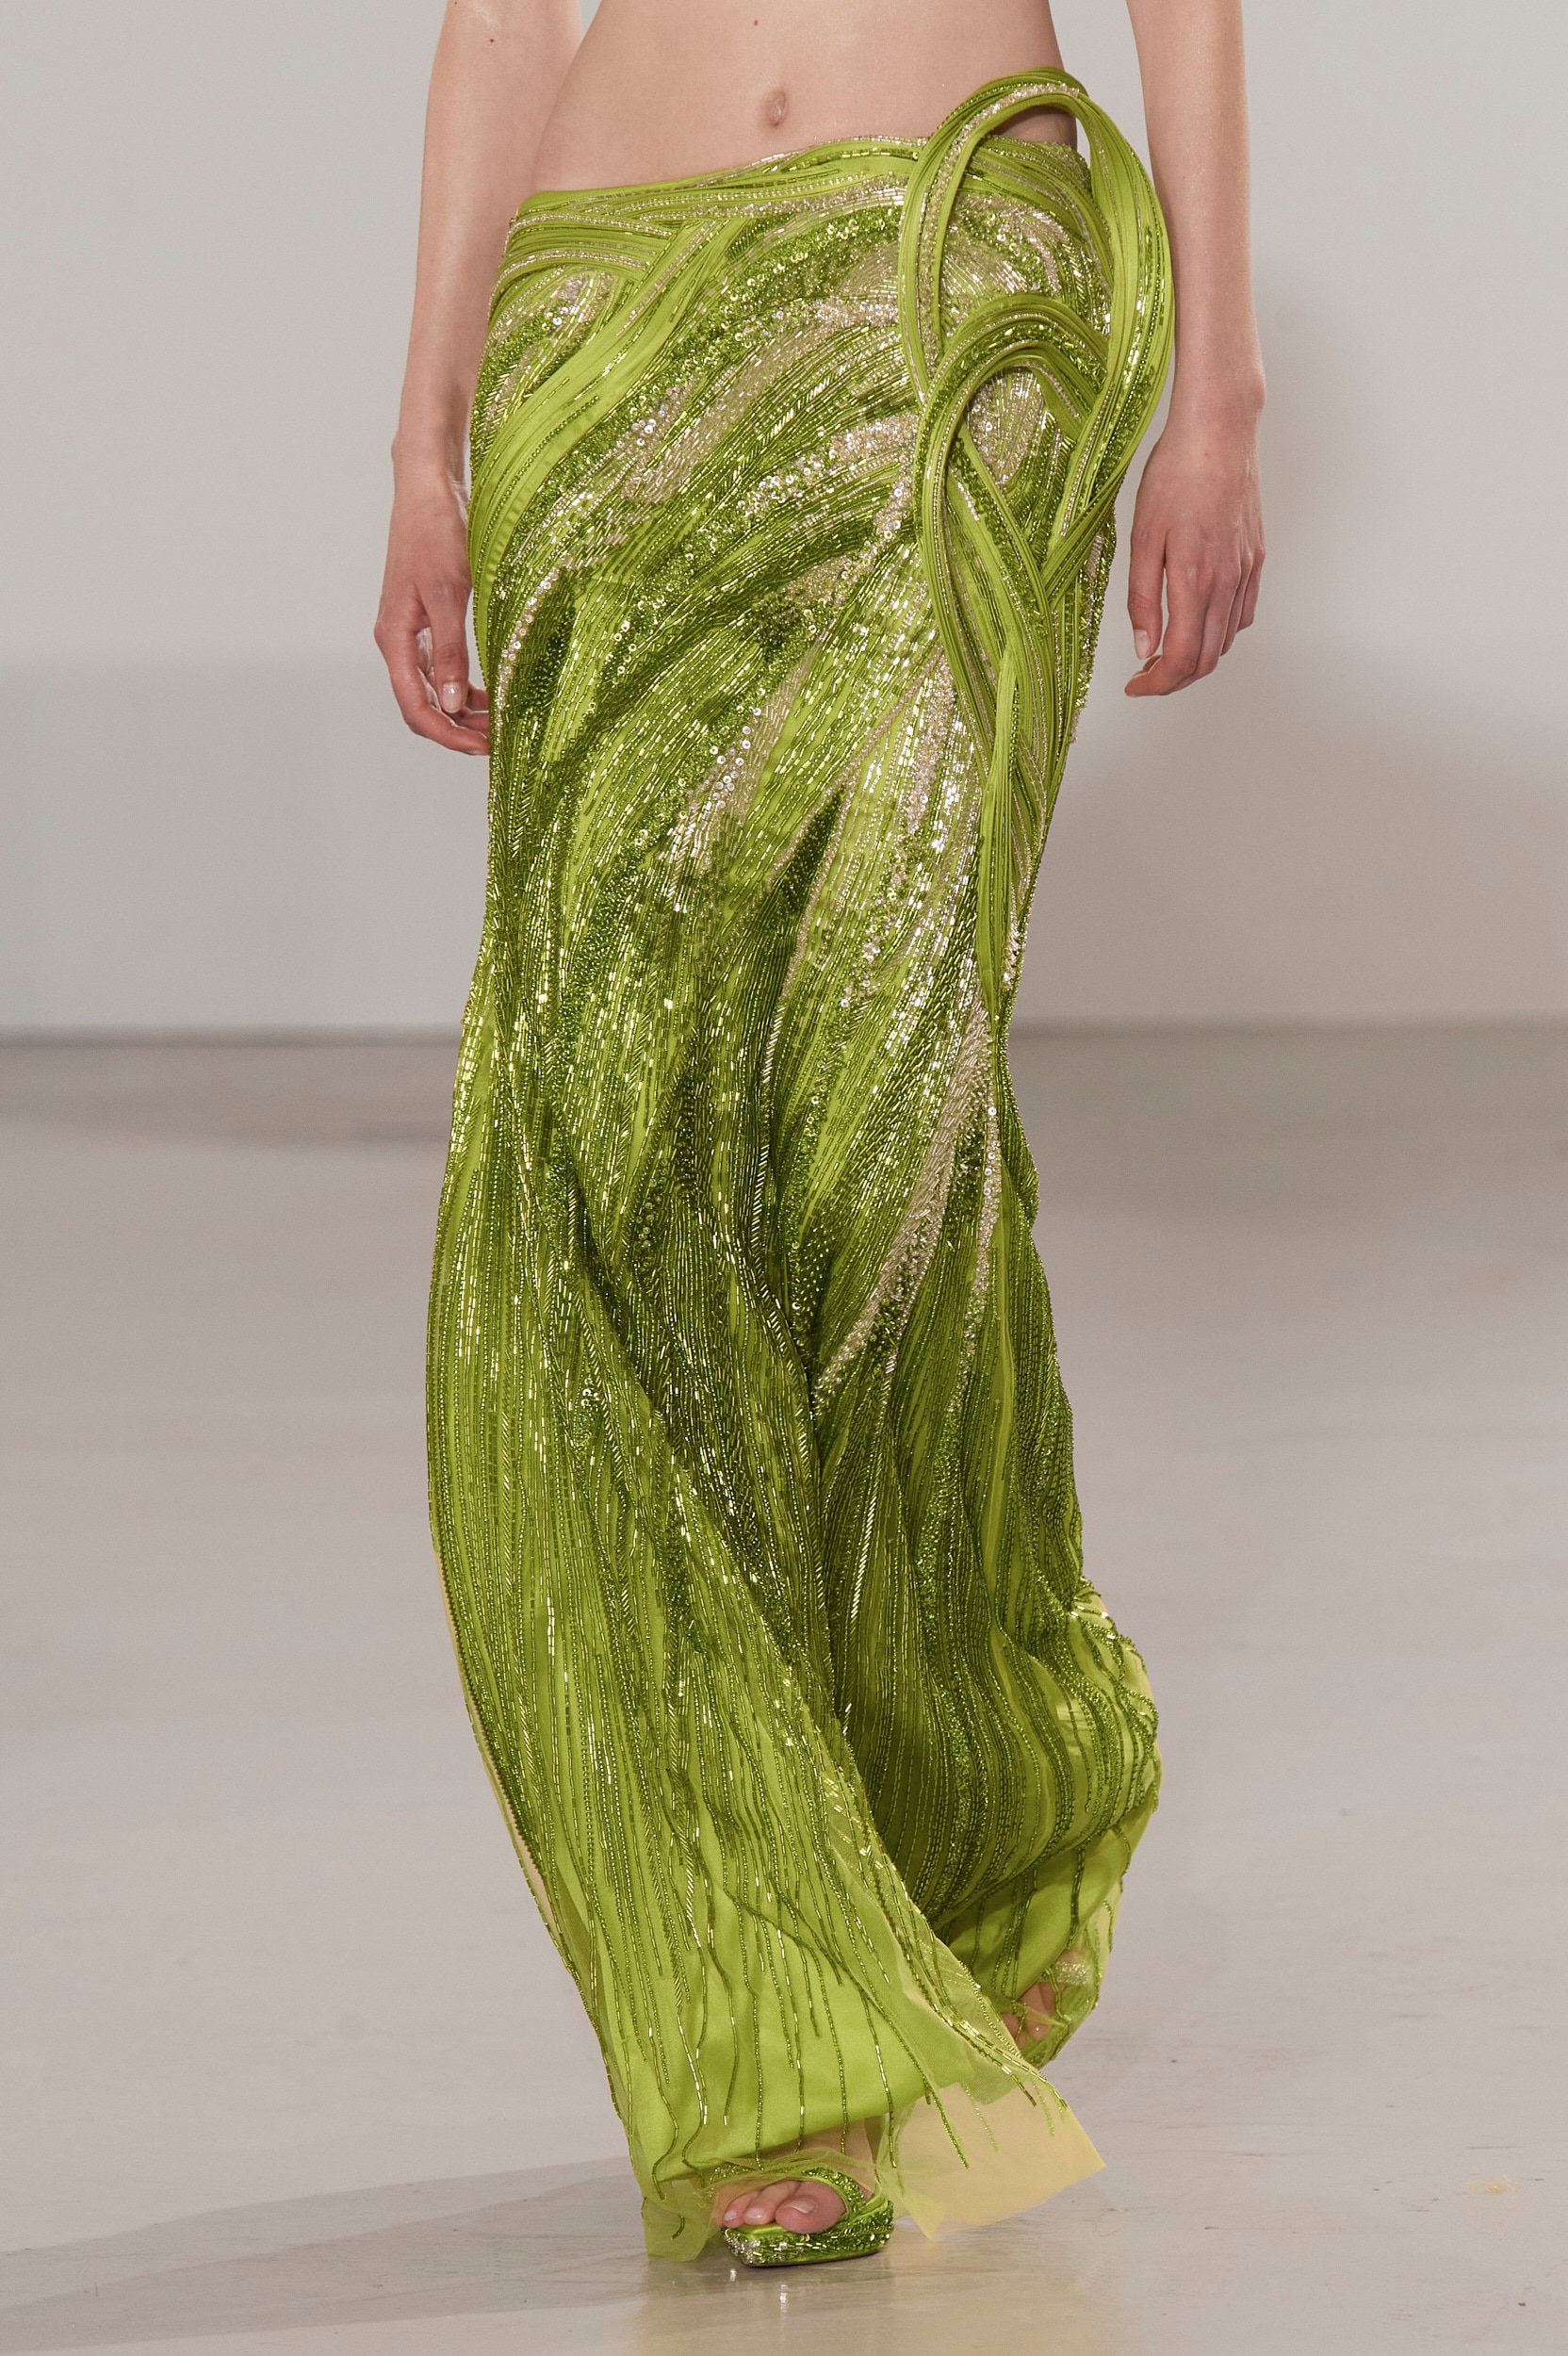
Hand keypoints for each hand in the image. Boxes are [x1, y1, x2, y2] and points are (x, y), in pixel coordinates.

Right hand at [375, 467, 490, 754]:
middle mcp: (397, 641)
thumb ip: (451, 651)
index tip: (484, 748)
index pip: (416, 707)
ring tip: (499, 722)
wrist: (428, 490)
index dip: (448, 735)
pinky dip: (464, 687)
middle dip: (457, 730)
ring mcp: (409, 633)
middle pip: (421, 706)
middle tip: (499, 741)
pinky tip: (490, 694)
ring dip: (463, 711)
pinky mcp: (424, 622)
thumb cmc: (436, 533)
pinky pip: (440, 669)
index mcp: (395, 638)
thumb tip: (453, 703)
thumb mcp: (449, 594)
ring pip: (432, 690)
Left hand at [1123, 406, 1263, 695]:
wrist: (1219, 432)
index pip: (1181, 658)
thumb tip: (1143, 647)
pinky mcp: (1255, 559)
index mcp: (1195, 580)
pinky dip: (1218, 633)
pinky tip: (1197, 621)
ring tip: (1164, 650)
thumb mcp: (1142, 537)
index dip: (1156, 684)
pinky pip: (1241, 614)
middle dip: (1173, 679)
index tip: (1135, 685)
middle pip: (1206, 659)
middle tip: (1145, 675)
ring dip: (1195, 658)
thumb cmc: (1176, 475)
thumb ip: (1142, 598)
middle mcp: (1227, 582)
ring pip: (1225, 640)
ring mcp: (1245, 571)